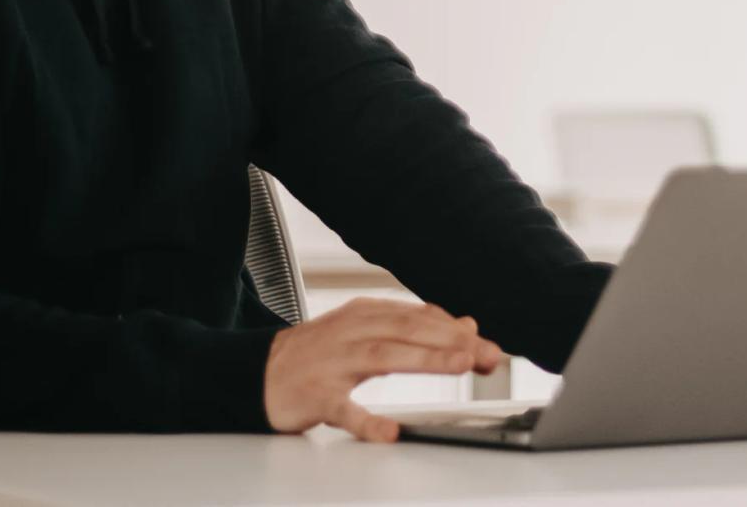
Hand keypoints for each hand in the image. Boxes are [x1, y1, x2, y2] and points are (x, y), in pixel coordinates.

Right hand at [262, 297, 503, 441]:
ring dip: (424, 359)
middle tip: (486, 354)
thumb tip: (465, 326)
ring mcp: (331, 363)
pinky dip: (366, 420)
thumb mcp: (367, 332)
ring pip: (382, 356)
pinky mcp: (313, 396)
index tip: (487, 343)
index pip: (418, 317)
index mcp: (366, 314)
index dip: (455, 329)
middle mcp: (351, 332)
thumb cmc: (320, 354)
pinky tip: (389, 432)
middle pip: (407, 330)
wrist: (259, 373)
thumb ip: (414, 329)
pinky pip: (342, 409)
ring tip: (459, 366)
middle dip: (451, 341)